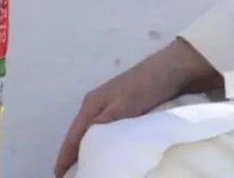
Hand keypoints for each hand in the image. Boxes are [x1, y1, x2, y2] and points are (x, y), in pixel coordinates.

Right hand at [53, 38, 220, 176]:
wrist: (175, 67)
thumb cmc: (148, 84)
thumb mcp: (125, 104)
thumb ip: (106, 122)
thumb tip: (87, 142)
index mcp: (93, 104)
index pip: (74, 135)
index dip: (65, 155)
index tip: (59, 175)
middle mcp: (98, 105)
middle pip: (81, 135)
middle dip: (76, 155)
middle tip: (74, 176)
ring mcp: (111, 107)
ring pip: (95, 134)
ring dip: (90, 150)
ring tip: (88, 169)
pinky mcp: (126, 110)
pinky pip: (109, 132)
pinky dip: (104, 144)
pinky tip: (109, 154)